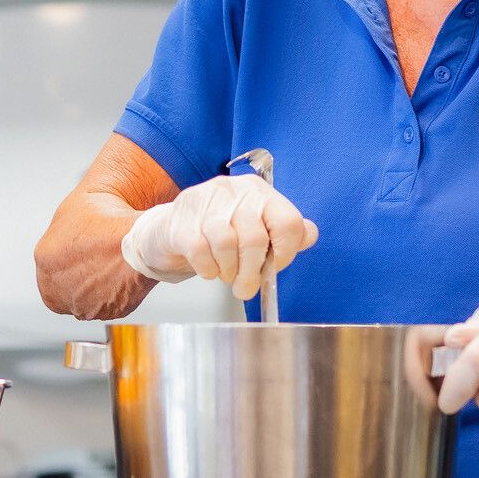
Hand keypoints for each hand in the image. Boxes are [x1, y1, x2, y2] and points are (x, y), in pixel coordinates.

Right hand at [119, 173, 318, 300]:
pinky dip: (207, 269)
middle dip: (252, 272)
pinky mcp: (180, 219)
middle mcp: (232, 189)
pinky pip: (201, 251)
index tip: (275, 266)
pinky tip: (208, 269)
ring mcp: (204, 201)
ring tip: (226, 275)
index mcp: (258, 191)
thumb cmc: (219, 233)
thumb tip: (310, 234)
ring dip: (228, 271)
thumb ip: (285, 232)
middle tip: (246, 287)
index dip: (286, 252)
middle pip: (255, 238)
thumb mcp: (256, 229)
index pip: (287, 221)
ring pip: (226, 244)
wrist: (168, 232)